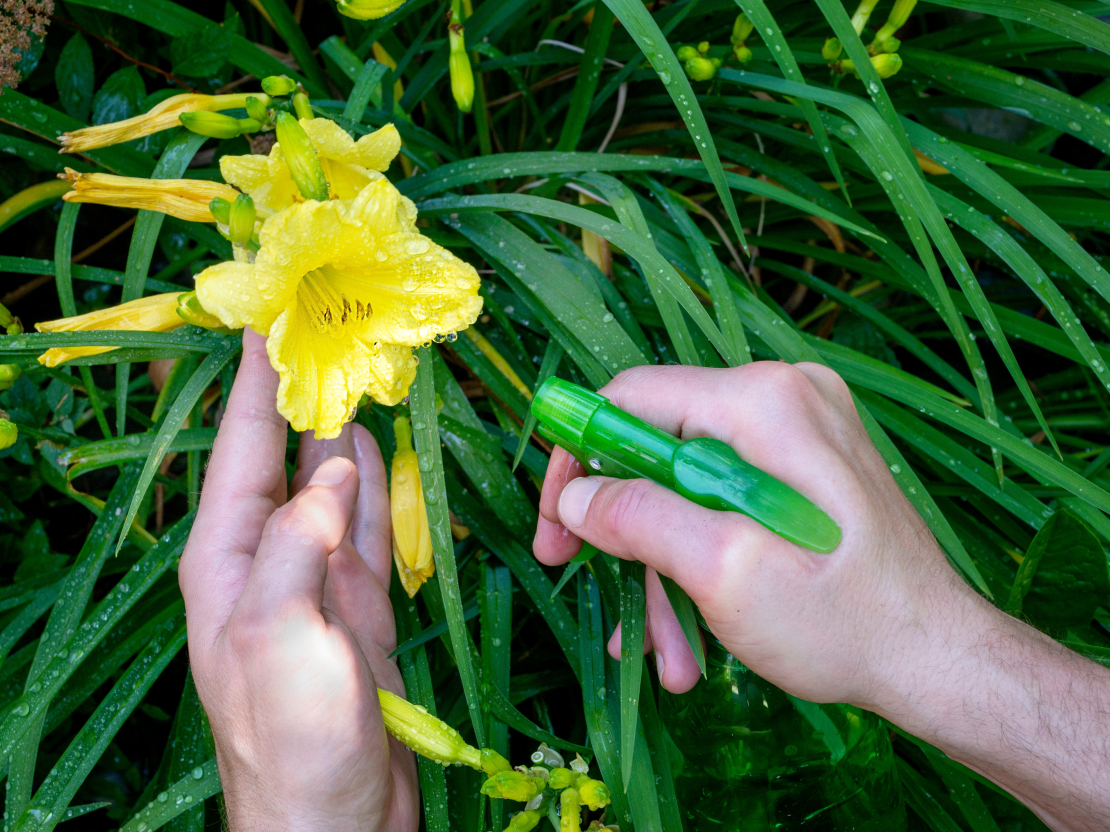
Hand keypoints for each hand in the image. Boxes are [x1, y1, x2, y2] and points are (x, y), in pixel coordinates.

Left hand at [179, 329, 418, 831]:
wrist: (336, 817)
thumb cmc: (291, 737)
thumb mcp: (280, 634)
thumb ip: (302, 543)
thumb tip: (334, 468)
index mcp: (229, 557)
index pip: (239, 448)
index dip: (250, 382)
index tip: (264, 319)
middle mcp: (269, 556)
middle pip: (286, 456)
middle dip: (302, 393)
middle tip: (329, 325)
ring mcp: (317, 578)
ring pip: (332, 483)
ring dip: (344, 430)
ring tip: (359, 371)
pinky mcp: (358, 601)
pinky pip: (368, 523)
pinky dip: (375, 483)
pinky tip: (378, 447)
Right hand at [533, 362, 1109, 831]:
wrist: (940, 657)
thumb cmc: (845, 622)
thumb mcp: (725, 573)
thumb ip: (640, 520)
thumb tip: (573, 496)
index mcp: (764, 401)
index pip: (631, 399)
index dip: (577, 460)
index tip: (555, 531)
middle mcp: (783, 394)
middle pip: (659, 446)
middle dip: (625, 533)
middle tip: (593, 597)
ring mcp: (800, 427)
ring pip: (689, 484)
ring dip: (665, 569)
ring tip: (668, 656)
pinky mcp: (806, 462)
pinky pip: (725, 496)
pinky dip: (703, 557)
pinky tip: (695, 636)